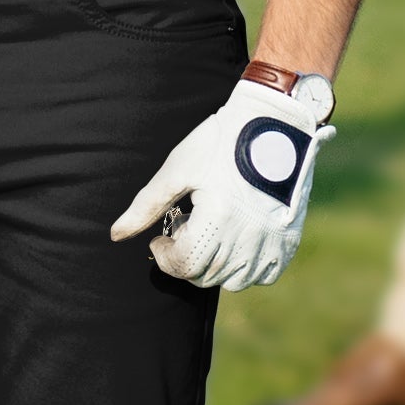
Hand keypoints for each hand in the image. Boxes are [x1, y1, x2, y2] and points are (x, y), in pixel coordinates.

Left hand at [110, 74, 336, 291]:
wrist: (274, 123)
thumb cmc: (220, 141)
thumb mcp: (178, 169)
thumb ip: (146, 206)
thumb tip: (116, 235)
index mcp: (218, 218)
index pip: (184, 265)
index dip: (164, 257)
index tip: (160, 239)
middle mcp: (247, 236)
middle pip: (205, 276)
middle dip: (185, 259)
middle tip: (184, 228)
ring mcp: (272, 241)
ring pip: (234, 281)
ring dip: (213, 266)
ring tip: (209, 233)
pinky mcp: (289, 240)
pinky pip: (264, 275)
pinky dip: (246, 268)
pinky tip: (235, 242)